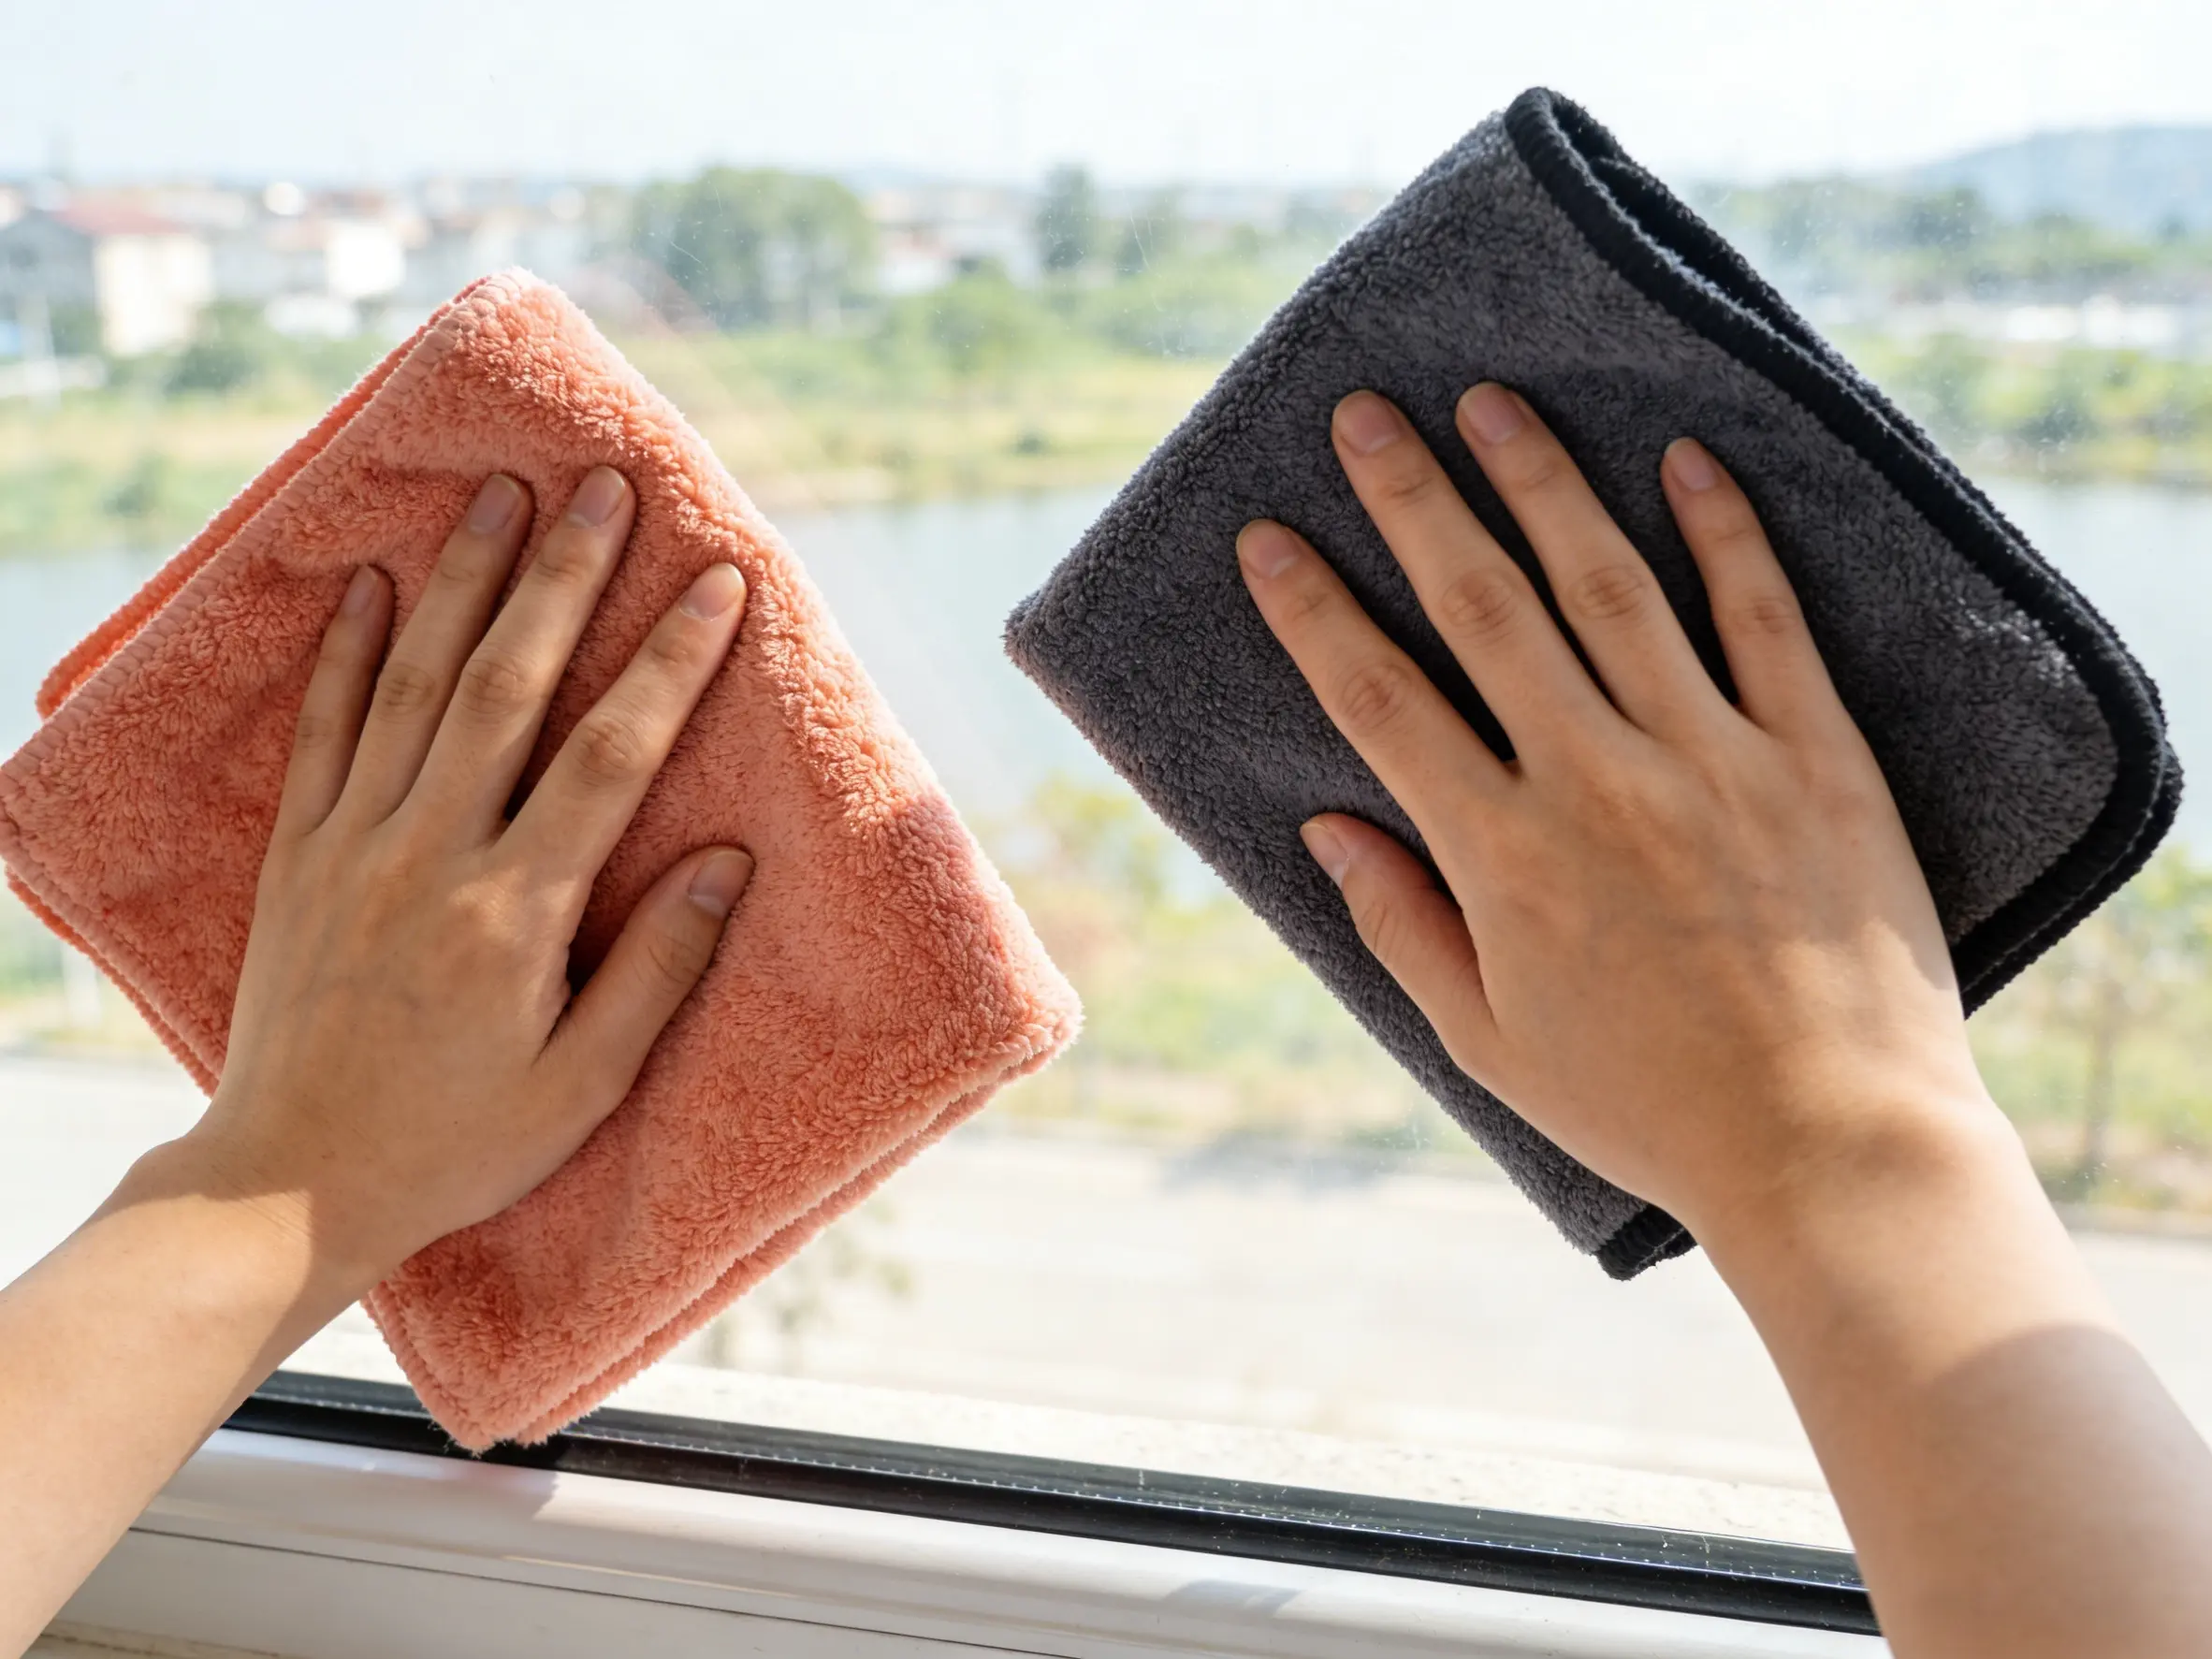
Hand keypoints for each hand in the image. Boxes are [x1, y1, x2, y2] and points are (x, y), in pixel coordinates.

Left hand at [176, 466, 752, 1299]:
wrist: (286, 1185)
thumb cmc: (456, 1145)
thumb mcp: (583, 1084)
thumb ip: (657, 968)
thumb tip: (730, 862)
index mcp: (516, 910)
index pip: (612, 754)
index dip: (671, 661)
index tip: (717, 583)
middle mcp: (431, 853)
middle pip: (509, 686)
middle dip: (564, 577)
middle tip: (603, 487)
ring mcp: (354, 845)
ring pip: (414, 684)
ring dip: (463, 583)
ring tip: (500, 494)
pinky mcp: (296, 855)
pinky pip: (322, 731)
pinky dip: (340, 653)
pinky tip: (363, 584)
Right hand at [1236, 385, 2002, 1245]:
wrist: (1832, 1145)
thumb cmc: (1648, 1107)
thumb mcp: (1489, 1044)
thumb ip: (1403, 924)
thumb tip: (1325, 824)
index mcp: (1501, 856)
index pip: (1379, 699)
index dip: (1314, 611)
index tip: (1269, 538)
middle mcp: (1594, 782)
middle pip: (1482, 608)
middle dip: (1413, 500)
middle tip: (1367, 414)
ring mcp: (1709, 758)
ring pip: (1609, 585)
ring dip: (1542, 482)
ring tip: (1493, 401)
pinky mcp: (1815, 757)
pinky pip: (1762, 619)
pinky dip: (1725, 532)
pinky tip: (1686, 457)